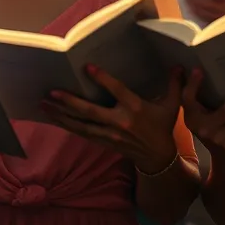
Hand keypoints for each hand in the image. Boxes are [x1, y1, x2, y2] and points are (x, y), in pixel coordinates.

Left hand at [41, 65, 183, 173]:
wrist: (159, 159)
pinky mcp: (104, 142)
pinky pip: (82, 133)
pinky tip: (53, 118)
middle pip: (91, 112)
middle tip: (51, 93)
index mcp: (135, 109)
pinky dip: (67, 125)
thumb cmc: (163, 127)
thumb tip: (181, 65)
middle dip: (70, 103)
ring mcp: (110, 134)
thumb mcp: (172, 106)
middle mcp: (120, 122)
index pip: (117, 92)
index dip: (103, 80)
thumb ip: (175, 85)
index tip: (87, 68)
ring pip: (81, 125)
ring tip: (43, 105)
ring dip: (61, 115)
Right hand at [181, 70, 224, 162]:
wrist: (223, 160)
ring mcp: (220, 139)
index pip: (188, 99)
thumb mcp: (196, 114)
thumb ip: (191, 93)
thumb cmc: (208, 127)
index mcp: (192, 118)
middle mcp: (204, 129)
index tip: (198, 69)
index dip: (192, 85)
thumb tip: (190, 67)